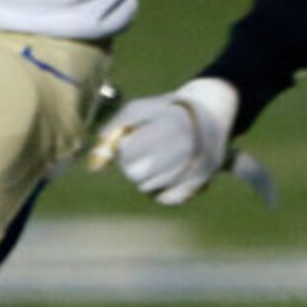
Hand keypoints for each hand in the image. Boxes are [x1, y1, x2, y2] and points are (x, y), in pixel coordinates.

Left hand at [89, 77, 237, 205]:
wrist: (211, 113)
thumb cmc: (166, 110)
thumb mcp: (139, 108)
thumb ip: (114, 129)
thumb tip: (95, 165)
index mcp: (168, 125)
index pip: (127, 151)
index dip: (125, 145)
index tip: (135, 137)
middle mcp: (184, 148)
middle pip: (135, 174)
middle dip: (133, 164)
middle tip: (145, 150)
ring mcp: (194, 167)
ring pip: (147, 188)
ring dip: (146, 176)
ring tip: (158, 158)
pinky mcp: (201, 183)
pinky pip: (166, 199)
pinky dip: (161, 190)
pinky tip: (167, 173)